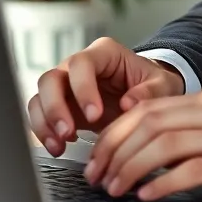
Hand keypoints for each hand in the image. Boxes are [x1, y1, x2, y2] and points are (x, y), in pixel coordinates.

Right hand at [28, 37, 184, 156]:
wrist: (146, 95)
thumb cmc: (153, 84)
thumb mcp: (162, 85)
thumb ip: (150, 91)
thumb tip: (129, 103)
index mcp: (104, 54)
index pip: (82, 63)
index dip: (83, 88)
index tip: (94, 114)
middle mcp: (78, 66)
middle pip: (51, 78)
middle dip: (55, 107)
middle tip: (68, 132)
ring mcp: (65, 86)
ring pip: (39, 97)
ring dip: (44, 123)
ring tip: (59, 145)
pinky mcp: (59, 106)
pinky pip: (39, 116)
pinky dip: (44, 133)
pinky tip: (58, 148)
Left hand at [83, 87, 201, 201]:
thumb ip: (200, 132)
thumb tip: (150, 147)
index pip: (151, 108)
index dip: (117, 133)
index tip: (98, 157)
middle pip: (151, 122)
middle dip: (115, 150)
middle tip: (97, 176)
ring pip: (166, 143)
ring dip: (132, 168)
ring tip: (115, 189)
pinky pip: (194, 170)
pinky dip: (163, 183)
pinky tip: (148, 195)